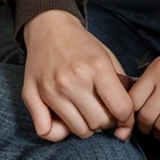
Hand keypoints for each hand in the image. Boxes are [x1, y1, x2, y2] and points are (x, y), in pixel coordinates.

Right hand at [23, 10, 134, 142]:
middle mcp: (73, 80)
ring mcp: (51, 89)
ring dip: (86, 126)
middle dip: (106, 121)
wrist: (50, 27)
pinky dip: (57, 132)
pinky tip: (63, 120)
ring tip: (84, 111)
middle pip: (100, 123)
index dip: (127, 119)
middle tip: (102, 110)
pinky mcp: (32, 95)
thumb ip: (122, 85)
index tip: (124, 119)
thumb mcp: (108, 57)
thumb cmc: (81, 45)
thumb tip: (127, 121)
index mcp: (97, 67)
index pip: (121, 109)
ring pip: (79, 130)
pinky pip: (46, 132)